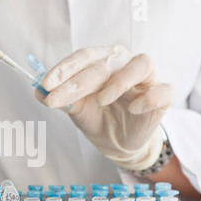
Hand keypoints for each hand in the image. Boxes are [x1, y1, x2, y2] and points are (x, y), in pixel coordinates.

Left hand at [36, 45, 174, 170]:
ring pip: (141, 64)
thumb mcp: (76, 108)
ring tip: (101, 99)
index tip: (44, 84)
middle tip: (54, 98)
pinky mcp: (162, 97)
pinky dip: (149, 98)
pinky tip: (134, 109)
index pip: (83, 57)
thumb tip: (37, 90)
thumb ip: (60, 98)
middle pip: (103, 64)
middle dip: (75, 82)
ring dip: (119, 81)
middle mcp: (124, 64)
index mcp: (102, 61)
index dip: (63, 69)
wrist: (116, 142)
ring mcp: (146, 79)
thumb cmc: (97, 118)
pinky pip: (163, 90)